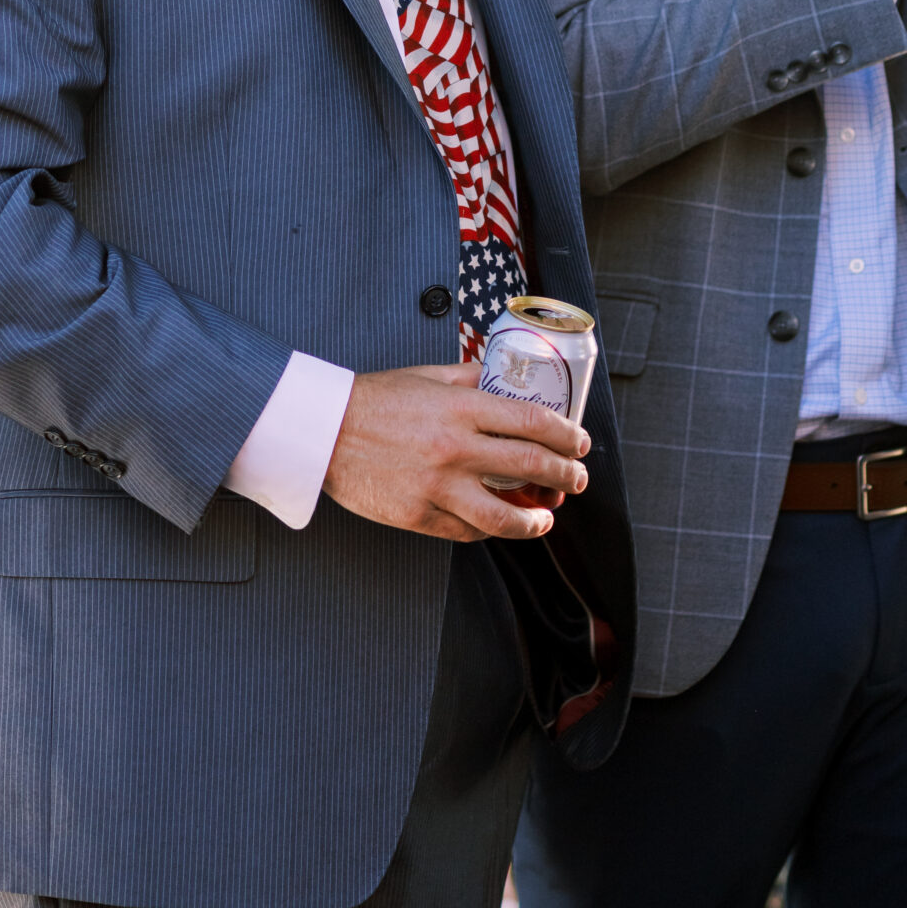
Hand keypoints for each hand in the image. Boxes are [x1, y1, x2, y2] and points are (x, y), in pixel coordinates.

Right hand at [323, 362, 589, 542]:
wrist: (326, 430)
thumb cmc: (377, 399)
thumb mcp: (429, 375)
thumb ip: (471, 378)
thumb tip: (504, 379)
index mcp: (462, 408)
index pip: (533, 422)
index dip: (566, 435)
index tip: (580, 443)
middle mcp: (456, 448)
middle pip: (530, 467)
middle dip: (565, 476)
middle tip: (577, 479)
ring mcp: (438, 487)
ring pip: (504, 517)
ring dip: (536, 520)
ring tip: (546, 518)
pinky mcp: (419, 516)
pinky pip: (467, 532)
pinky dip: (490, 531)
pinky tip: (501, 525)